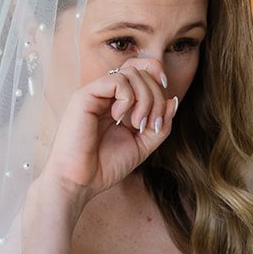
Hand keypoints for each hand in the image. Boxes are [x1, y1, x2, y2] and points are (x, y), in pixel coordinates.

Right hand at [44, 57, 177, 204]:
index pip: (141, 72)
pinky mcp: (84, 96)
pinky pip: (116, 80)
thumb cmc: (104, 167)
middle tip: (150, 124)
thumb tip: (173, 100)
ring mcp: (95, 93)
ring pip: (131, 73)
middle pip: (141, 71)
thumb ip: (160, 125)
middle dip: (156, 96)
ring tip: (137, 124)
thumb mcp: (142, 145)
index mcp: (117, 102)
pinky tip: (119, 118)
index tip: (166, 102)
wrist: (79, 182)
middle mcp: (106, 94)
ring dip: (145, 99)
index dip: (158, 78)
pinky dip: (127, 98)